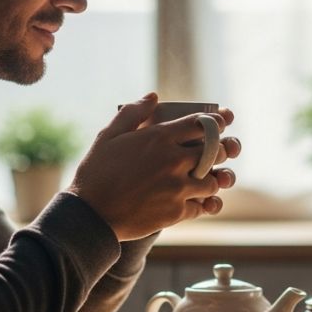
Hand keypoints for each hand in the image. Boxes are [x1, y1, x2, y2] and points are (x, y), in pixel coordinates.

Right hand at [68, 94, 242, 240]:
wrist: (90, 214)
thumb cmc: (96, 172)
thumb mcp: (109, 136)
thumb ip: (133, 113)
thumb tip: (154, 97)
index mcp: (160, 137)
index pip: (203, 123)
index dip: (217, 121)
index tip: (222, 123)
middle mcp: (174, 160)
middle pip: (216, 150)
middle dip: (221, 149)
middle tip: (220, 151)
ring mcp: (177, 188)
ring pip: (214, 180)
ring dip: (214, 179)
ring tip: (209, 179)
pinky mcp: (176, 212)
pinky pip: (203, 206)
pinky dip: (204, 204)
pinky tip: (199, 202)